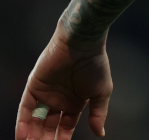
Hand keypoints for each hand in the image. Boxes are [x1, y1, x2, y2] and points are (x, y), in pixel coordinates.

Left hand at [15, 23, 110, 139]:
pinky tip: (22, 136)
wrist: (82, 43)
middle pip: (48, 126)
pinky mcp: (33, 87)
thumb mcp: (101, 92)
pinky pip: (25, 108)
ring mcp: (45, 94)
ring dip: (32, 135)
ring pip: (35, 120)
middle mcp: (59, 100)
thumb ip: (98, 113)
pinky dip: (22, 122)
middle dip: (45, 139)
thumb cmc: (95, 65)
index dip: (61, 138)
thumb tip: (101, 134)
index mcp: (75, 102)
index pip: (65, 126)